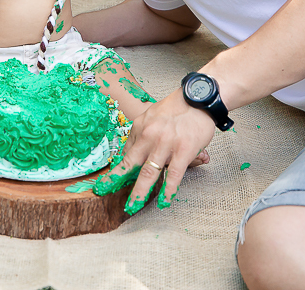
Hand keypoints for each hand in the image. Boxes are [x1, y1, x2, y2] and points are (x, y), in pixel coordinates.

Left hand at [93, 92, 215, 212]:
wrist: (199, 98)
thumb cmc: (177, 108)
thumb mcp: (152, 115)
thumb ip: (143, 133)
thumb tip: (132, 151)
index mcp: (140, 127)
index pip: (126, 151)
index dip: (117, 168)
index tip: (108, 180)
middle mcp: (149, 136)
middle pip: (130, 164)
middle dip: (116, 181)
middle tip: (105, 192)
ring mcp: (165, 145)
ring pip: (149, 173)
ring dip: (139, 192)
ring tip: (133, 205)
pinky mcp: (182, 151)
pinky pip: (173, 176)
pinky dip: (168, 191)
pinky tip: (164, 201)